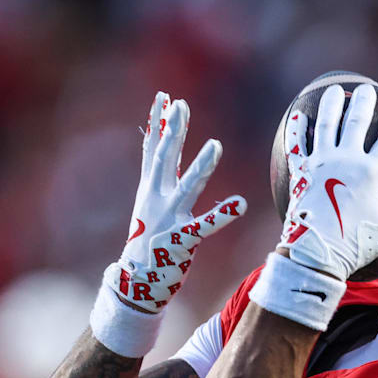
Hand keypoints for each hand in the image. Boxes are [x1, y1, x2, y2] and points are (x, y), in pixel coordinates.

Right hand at [107, 92, 246, 312]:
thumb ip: (161, 175)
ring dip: (201, 166)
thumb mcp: (151, 202)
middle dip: (173, 131)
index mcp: (150, 189)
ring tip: (216, 145)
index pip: (154, 149)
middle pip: (165, 158)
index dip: (158, 122)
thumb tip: (163, 148)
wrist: (138, 280)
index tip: (164, 97)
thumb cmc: (149, 239)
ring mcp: (169, 218)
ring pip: (188, 186)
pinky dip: (223, 214)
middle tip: (181, 105)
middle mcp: (157, 199)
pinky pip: (206, 225)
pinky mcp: (183, 239)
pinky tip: (240, 204)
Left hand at [277, 84, 377, 280]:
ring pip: (326, 125)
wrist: (315, 256)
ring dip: (331, 105)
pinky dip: (297, 129)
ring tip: (335, 90)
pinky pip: (297, 144)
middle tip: (368, 89)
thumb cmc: (356, 244)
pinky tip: (298, 115)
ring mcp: (320, 164)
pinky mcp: (300, 172)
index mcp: (370, 172)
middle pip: (356, 121)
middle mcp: (345, 161)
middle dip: (365, 102)